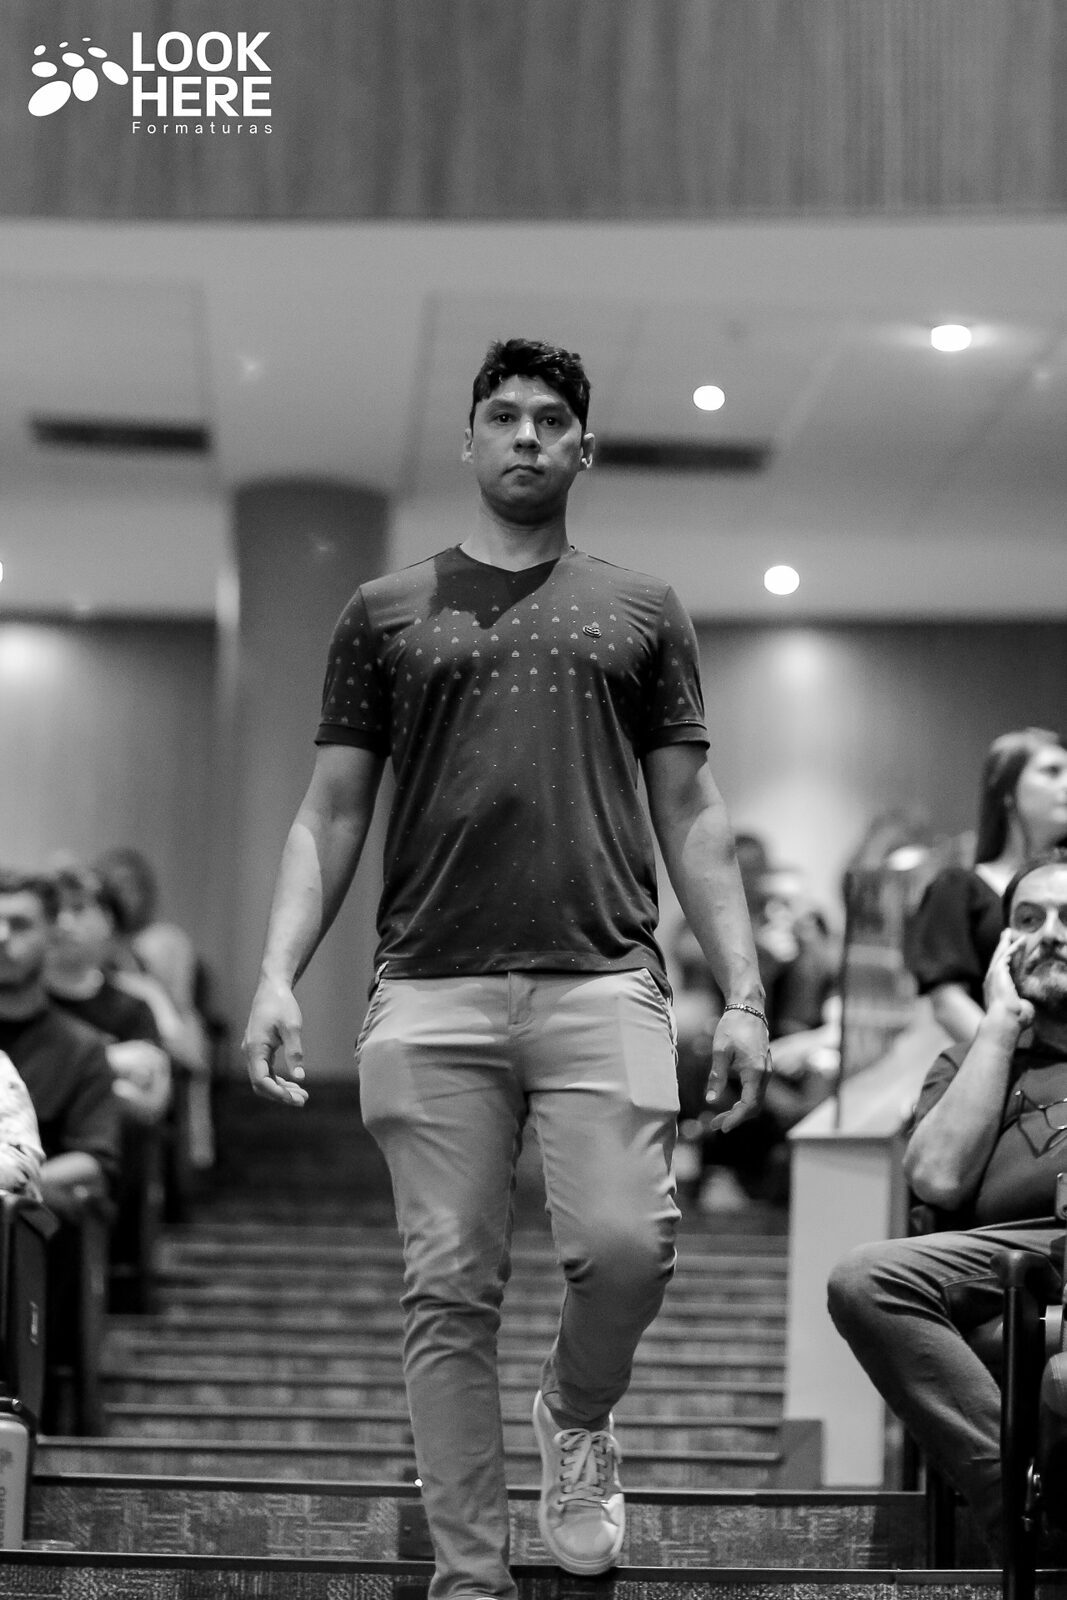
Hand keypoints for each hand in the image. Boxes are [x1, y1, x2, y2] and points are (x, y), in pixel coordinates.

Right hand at [243, 978, 308, 1105]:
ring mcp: (253, 1052)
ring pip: (263, 1079)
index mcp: (255, 1048)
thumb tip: (300, 1077)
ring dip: (281, 1089)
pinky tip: (294, 1083)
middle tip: (303, 1100)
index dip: (277, 1093)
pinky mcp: (259, 1049)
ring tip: (302, 1095)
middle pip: (261, 1084)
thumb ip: (295, 1052)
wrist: (272, 988)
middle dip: (280, 1095)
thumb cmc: (281, 1005)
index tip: (295, 1098)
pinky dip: (278, 1080)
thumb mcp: (292, 1027)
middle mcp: (250, 1052)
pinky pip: (266, 1071)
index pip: (261, 1080)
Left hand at [703, 1008, 770, 1132]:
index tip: (722, 1128)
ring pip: (756, 1101)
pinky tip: (730, 1104)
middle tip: (714, 1125)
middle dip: (735, 1118)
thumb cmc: (733, 1026)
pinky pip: (756, 1092)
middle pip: (754, 1107)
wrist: (749, 1009)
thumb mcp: (720, 1051)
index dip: (736, 1119)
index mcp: (755, 1071)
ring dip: (739, 1112)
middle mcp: (764, 1074)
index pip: (749, 1105)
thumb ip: (717, 1077)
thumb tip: (710, 1100)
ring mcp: (766, 1071)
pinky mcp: (763, 1068)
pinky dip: (744, 1102)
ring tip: (718, 1117)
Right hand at [983, 929, 1034, 1031]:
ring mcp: (993, 975)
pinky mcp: (998, 971)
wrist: (1005, 1020)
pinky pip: (1006, 955)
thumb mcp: (1020, 1010)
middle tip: (1004, 937)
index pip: (1002, 973)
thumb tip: (1025, 1003)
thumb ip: (1022, 1004)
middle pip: (997, 960)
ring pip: (1000, 954)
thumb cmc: (1013, 1020)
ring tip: (1009, 933)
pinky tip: (1020, 940)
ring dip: (1005, 943)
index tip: (1011, 954)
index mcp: (996, 991)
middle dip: (1001, 948)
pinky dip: (1013, 947)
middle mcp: (991, 982)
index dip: (1007, 962)